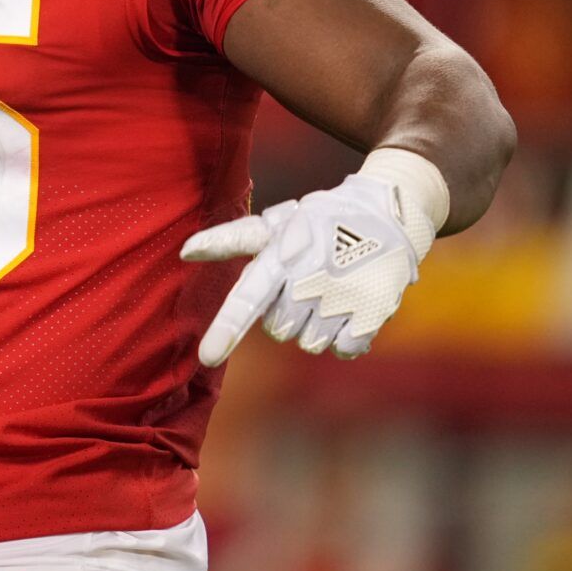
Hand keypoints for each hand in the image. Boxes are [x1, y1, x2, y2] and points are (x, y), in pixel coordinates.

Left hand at [180, 173, 435, 365]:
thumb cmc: (320, 221)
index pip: (247, 298)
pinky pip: (342, 349)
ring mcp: (342, 299)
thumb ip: (230, 240)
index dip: (226, 329)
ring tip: (329, 291)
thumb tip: (184, 251)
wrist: (387, 212)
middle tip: (305, 284)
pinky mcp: (373, 314)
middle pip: (278, 330)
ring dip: (315, 325)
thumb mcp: (276, 223)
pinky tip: (349, 307)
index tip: (207, 357)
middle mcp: (309, 281)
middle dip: (286, 313)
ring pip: (309, 343)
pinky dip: (344, 336)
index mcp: (280, 258)